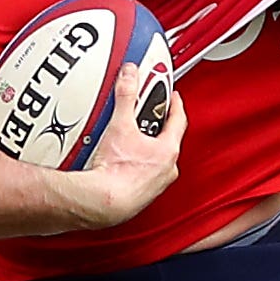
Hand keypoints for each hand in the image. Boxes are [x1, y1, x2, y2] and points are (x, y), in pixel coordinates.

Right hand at [67, 63, 187, 229]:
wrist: (101, 204)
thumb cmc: (115, 173)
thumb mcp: (121, 125)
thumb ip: (126, 96)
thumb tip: (130, 76)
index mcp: (168, 150)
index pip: (178, 119)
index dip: (174, 104)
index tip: (173, 96)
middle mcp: (166, 169)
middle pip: (165, 139)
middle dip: (155, 126)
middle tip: (144, 115)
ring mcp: (154, 184)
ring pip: (153, 159)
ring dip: (143, 148)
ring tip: (124, 141)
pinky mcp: (140, 195)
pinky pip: (141, 174)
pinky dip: (133, 166)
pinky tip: (116, 164)